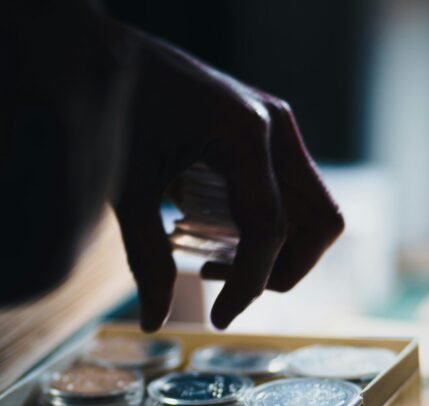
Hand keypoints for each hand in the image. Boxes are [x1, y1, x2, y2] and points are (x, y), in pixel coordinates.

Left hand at [114, 28, 343, 330]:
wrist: (109, 57)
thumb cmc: (113, 112)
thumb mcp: (127, 190)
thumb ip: (145, 259)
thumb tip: (152, 323)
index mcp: (244, 134)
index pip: (269, 229)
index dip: (249, 286)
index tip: (218, 319)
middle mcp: (275, 127)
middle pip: (319, 223)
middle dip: (282, 271)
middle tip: (229, 291)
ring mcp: (278, 127)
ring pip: (314, 210)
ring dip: (279, 251)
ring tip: (218, 264)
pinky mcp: (268, 133)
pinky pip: (292, 193)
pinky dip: (270, 227)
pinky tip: (219, 236)